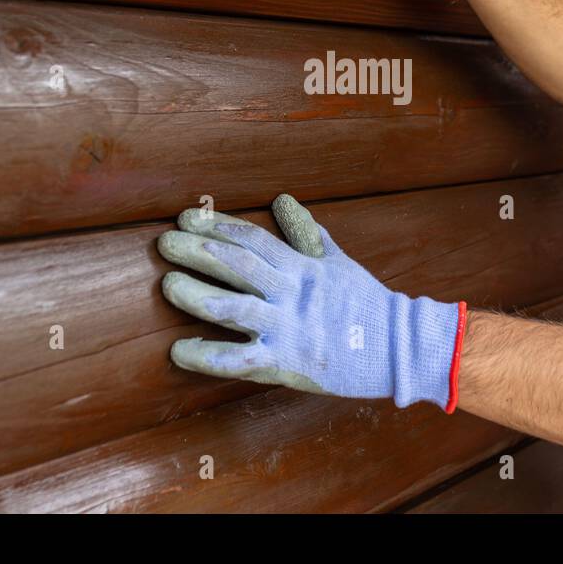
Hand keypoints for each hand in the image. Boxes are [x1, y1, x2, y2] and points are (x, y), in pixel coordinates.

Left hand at [158, 194, 467, 410]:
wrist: (397, 346)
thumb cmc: (365, 302)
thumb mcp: (336, 261)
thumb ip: (306, 232)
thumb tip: (283, 200)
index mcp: (301, 267)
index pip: (253, 238)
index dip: (218, 225)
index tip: (187, 216)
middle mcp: (290, 293)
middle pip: (237, 265)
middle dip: (197, 251)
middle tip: (165, 242)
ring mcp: (286, 328)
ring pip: (233, 308)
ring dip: (196, 295)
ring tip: (167, 285)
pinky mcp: (285, 363)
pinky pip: (240, 360)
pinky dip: (208, 356)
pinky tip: (180, 351)